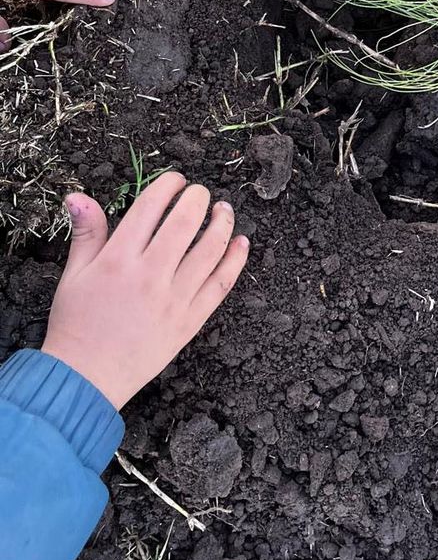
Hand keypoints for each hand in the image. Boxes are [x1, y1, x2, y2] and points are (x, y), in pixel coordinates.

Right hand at [42, 171, 248, 409]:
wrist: (86, 379)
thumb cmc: (75, 325)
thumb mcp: (73, 275)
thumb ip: (86, 233)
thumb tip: (79, 196)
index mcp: (117, 260)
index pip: (150, 207)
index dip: (168, 186)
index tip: (176, 180)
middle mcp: (150, 275)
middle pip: (185, 222)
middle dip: (197, 198)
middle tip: (200, 192)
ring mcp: (174, 299)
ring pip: (209, 250)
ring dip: (222, 223)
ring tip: (224, 210)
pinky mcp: (190, 320)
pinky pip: (220, 285)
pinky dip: (235, 260)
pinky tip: (242, 243)